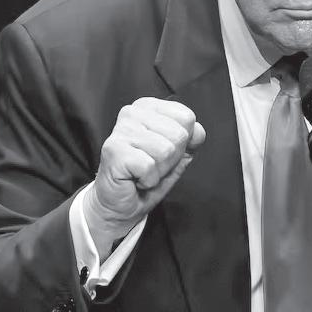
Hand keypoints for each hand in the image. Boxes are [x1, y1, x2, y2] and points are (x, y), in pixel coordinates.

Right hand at [83, 98, 205, 257]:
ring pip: (166, 151)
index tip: (163, 153)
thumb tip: (198, 131)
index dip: (182, 144)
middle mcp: (132, 113)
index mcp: (148, 107)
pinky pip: (149, 166)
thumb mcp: (177, 155)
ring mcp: (121, 130)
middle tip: (152, 166)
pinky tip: (134, 178)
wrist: (121, 204)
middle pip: (179, 135)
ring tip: (143, 172)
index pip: (187, 118)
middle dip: (171, 159)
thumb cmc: (147, 176)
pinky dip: (148, 180)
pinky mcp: (114, 150)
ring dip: (159, 171)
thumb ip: (191, 139)